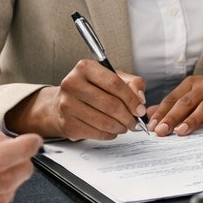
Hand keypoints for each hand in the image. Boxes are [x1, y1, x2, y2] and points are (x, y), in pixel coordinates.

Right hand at [3, 59, 145, 139]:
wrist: (62, 103)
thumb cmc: (92, 89)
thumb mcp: (113, 77)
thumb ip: (132, 83)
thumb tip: (140, 99)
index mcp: (85, 68)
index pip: (114, 83)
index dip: (131, 99)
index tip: (140, 110)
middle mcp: (72, 84)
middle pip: (110, 104)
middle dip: (128, 117)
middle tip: (135, 122)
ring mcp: (67, 105)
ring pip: (104, 121)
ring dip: (120, 127)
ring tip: (125, 126)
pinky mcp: (67, 123)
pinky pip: (95, 133)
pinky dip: (109, 134)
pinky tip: (112, 130)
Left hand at [147, 71, 202, 135]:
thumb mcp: (194, 94)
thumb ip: (174, 104)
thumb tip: (151, 114)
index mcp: (193, 83)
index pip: (174, 98)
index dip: (162, 112)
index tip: (153, 126)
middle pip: (187, 102)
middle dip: (173, 117)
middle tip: (162, 131)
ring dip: (192, 119)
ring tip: (181, 131)